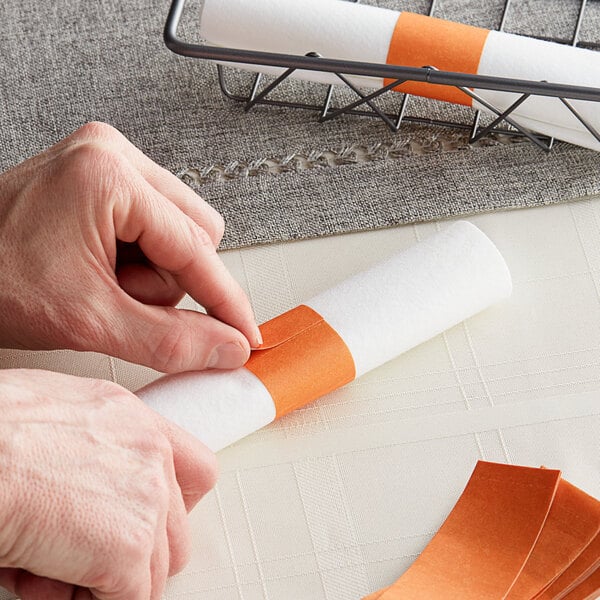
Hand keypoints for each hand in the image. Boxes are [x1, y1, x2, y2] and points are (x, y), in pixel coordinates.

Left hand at [0, 122, 260, 371]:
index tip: (245, 333)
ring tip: (104, 283)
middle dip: (170, 281)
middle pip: (196, 234)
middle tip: (122, 298)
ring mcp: (108, 160)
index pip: (195, 248)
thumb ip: (168, 340)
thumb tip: (225, 346)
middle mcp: (113, 155)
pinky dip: (142, 259)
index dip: (225, 301)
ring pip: (181, 231)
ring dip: (155, 272)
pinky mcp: (104, 176)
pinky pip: (158, 223)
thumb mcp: (86, 319)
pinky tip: (104, 268)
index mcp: (108, 176)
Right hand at [0, 369, 217, 599]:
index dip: (173, 508)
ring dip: (104, 581)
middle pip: (175, 530)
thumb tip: (85, 480)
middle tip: (80, 556)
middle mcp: (151, 456)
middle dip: (130, 554)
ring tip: (48, 568)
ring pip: (154, 570)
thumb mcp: (58, 409)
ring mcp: (147, 501)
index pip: (195, 470)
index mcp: (133, 421)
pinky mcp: (128, 549)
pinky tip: (44, 580)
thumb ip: (92, 444)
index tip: (147, 525)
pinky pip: (132, 599)